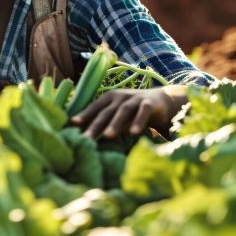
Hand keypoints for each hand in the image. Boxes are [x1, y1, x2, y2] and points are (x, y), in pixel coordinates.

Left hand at [69, 85, 187, 138]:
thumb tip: (86, 136)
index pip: (94, 108)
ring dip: (115, 123)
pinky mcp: (149, 103)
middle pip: (106, 112)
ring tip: (108, 136)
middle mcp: (120, 97)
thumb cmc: (134, 111)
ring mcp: (134, 99)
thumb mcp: (118, 114)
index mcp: (109, 98)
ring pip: (123, 111)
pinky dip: (138, 121)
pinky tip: (134, 133)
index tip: (73, 125)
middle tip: (86, 138)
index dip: (84, 115)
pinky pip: (143, 112)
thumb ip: (106, 122)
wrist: (162, 100)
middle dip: (95, 125)